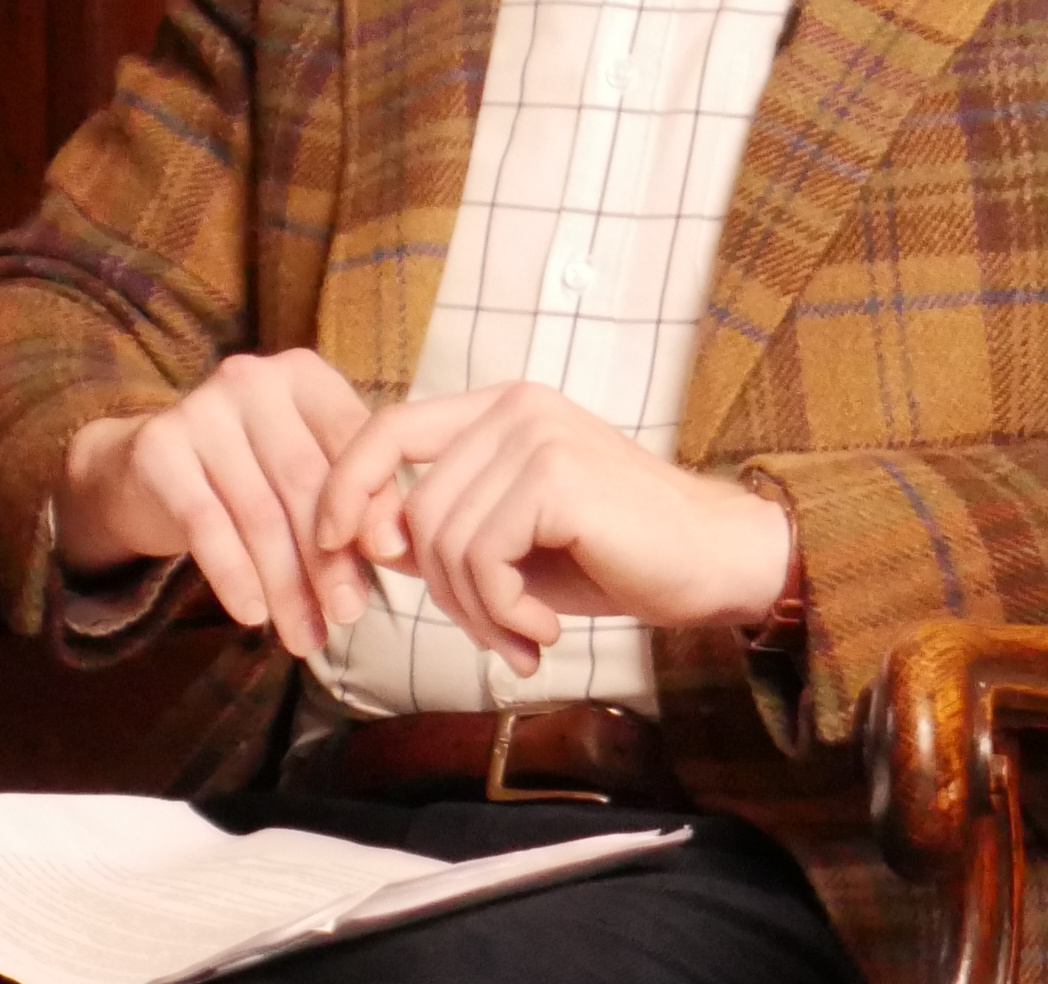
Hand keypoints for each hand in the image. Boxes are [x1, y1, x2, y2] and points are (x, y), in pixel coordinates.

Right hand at [56, 348, 377, 660]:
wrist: (141, 472)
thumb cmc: (247, 474)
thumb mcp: (304, 473)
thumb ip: (353, 499)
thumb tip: (392, 551)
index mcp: (303, 374)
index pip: (351, 440)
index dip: (372, 506)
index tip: (388, 565)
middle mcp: (253, 379)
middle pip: (305, 481)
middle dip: (330, 558)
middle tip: (349, 615)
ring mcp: (200, 408)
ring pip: (259, 512)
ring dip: (286, 584)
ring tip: (307, 637)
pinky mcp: (157, 448)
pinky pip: (205, 525)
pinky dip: (234, 576)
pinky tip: (254, 616)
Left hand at [309, 382, 792, 675]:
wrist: (717, 562)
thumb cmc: (620, 555)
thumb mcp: (517, 544)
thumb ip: (445, 530)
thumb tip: (368, 540)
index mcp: (502, 409)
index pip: (389, 428)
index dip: (344, 487)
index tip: (330, 546)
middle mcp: (516, 408)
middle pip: (415, 508)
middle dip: (440, 593)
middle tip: (495, 636)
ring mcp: (537, 436)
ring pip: (442, 541)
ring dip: (476, 613)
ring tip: (523, 638)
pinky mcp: (555, 477)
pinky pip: (481, 559)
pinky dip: (502, 612)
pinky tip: (544, 630)